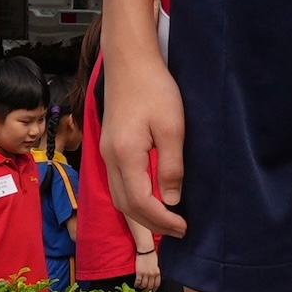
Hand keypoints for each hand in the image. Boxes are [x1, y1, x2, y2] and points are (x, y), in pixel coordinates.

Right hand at [103, 49, 188, 238]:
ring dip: (142, 214)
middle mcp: (110, 159)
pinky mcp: (110, 147)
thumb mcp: (172, 127)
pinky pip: (119, 184)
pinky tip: (152, 199)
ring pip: (120, 197)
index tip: (184, 227)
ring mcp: (107, 153)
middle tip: (179, 230)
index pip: (141, 203)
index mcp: (125, 155)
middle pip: (127, 206)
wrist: (130, 61)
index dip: (163, 220)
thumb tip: (172, 199)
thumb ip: (171, 166)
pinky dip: (135, 199)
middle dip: (152, 224)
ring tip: (167, 220)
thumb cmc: (153, 88)